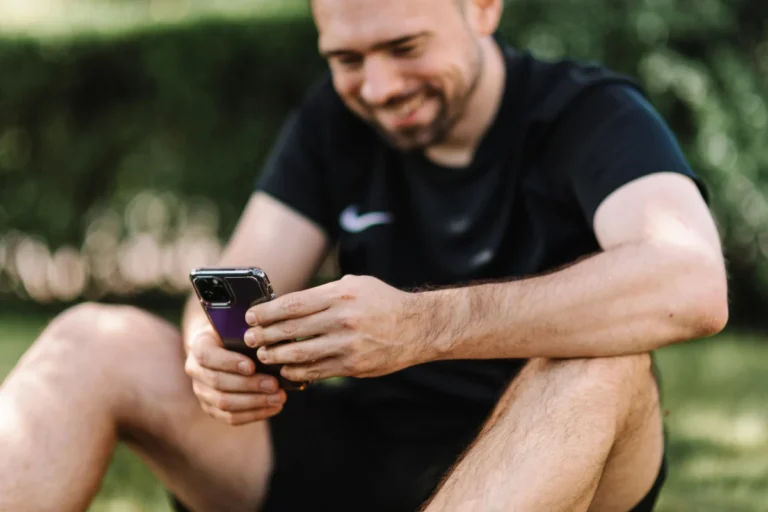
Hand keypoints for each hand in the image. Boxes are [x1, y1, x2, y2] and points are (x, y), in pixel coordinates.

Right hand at [184, 326, 286, 425]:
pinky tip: (273, 408)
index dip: (229, 363)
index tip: (252, 366)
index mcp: (198, 346)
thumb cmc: (235, 336)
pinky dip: (255, 414)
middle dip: (249, 385)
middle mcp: (195, 371)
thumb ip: (248, 337)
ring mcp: (201, 392)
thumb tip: (270, 346)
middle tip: (274, 385)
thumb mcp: (237, 329)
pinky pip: (231, 418)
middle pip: (218, 383)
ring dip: (255, 402)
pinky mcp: (211, 409)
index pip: (207, 356)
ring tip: (279, 398)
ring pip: (224, 403)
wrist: (222, 348)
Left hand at [243, 275, 439, 381]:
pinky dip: (296, 372)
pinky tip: (286, 370)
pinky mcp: (353, 365)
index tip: (251, 317)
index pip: (292, 304)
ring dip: (276, 357)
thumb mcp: (354, 285)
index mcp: (340, 295)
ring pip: (299, 354)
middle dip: (264, 336)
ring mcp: (347, 344)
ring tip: (263, 356)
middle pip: (291, 330)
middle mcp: (342, 319)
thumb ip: (323, 294)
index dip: (266, 312)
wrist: (417, 327)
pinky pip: (316, 371)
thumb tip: (288, 305)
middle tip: (249, 339)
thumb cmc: (382, 302)